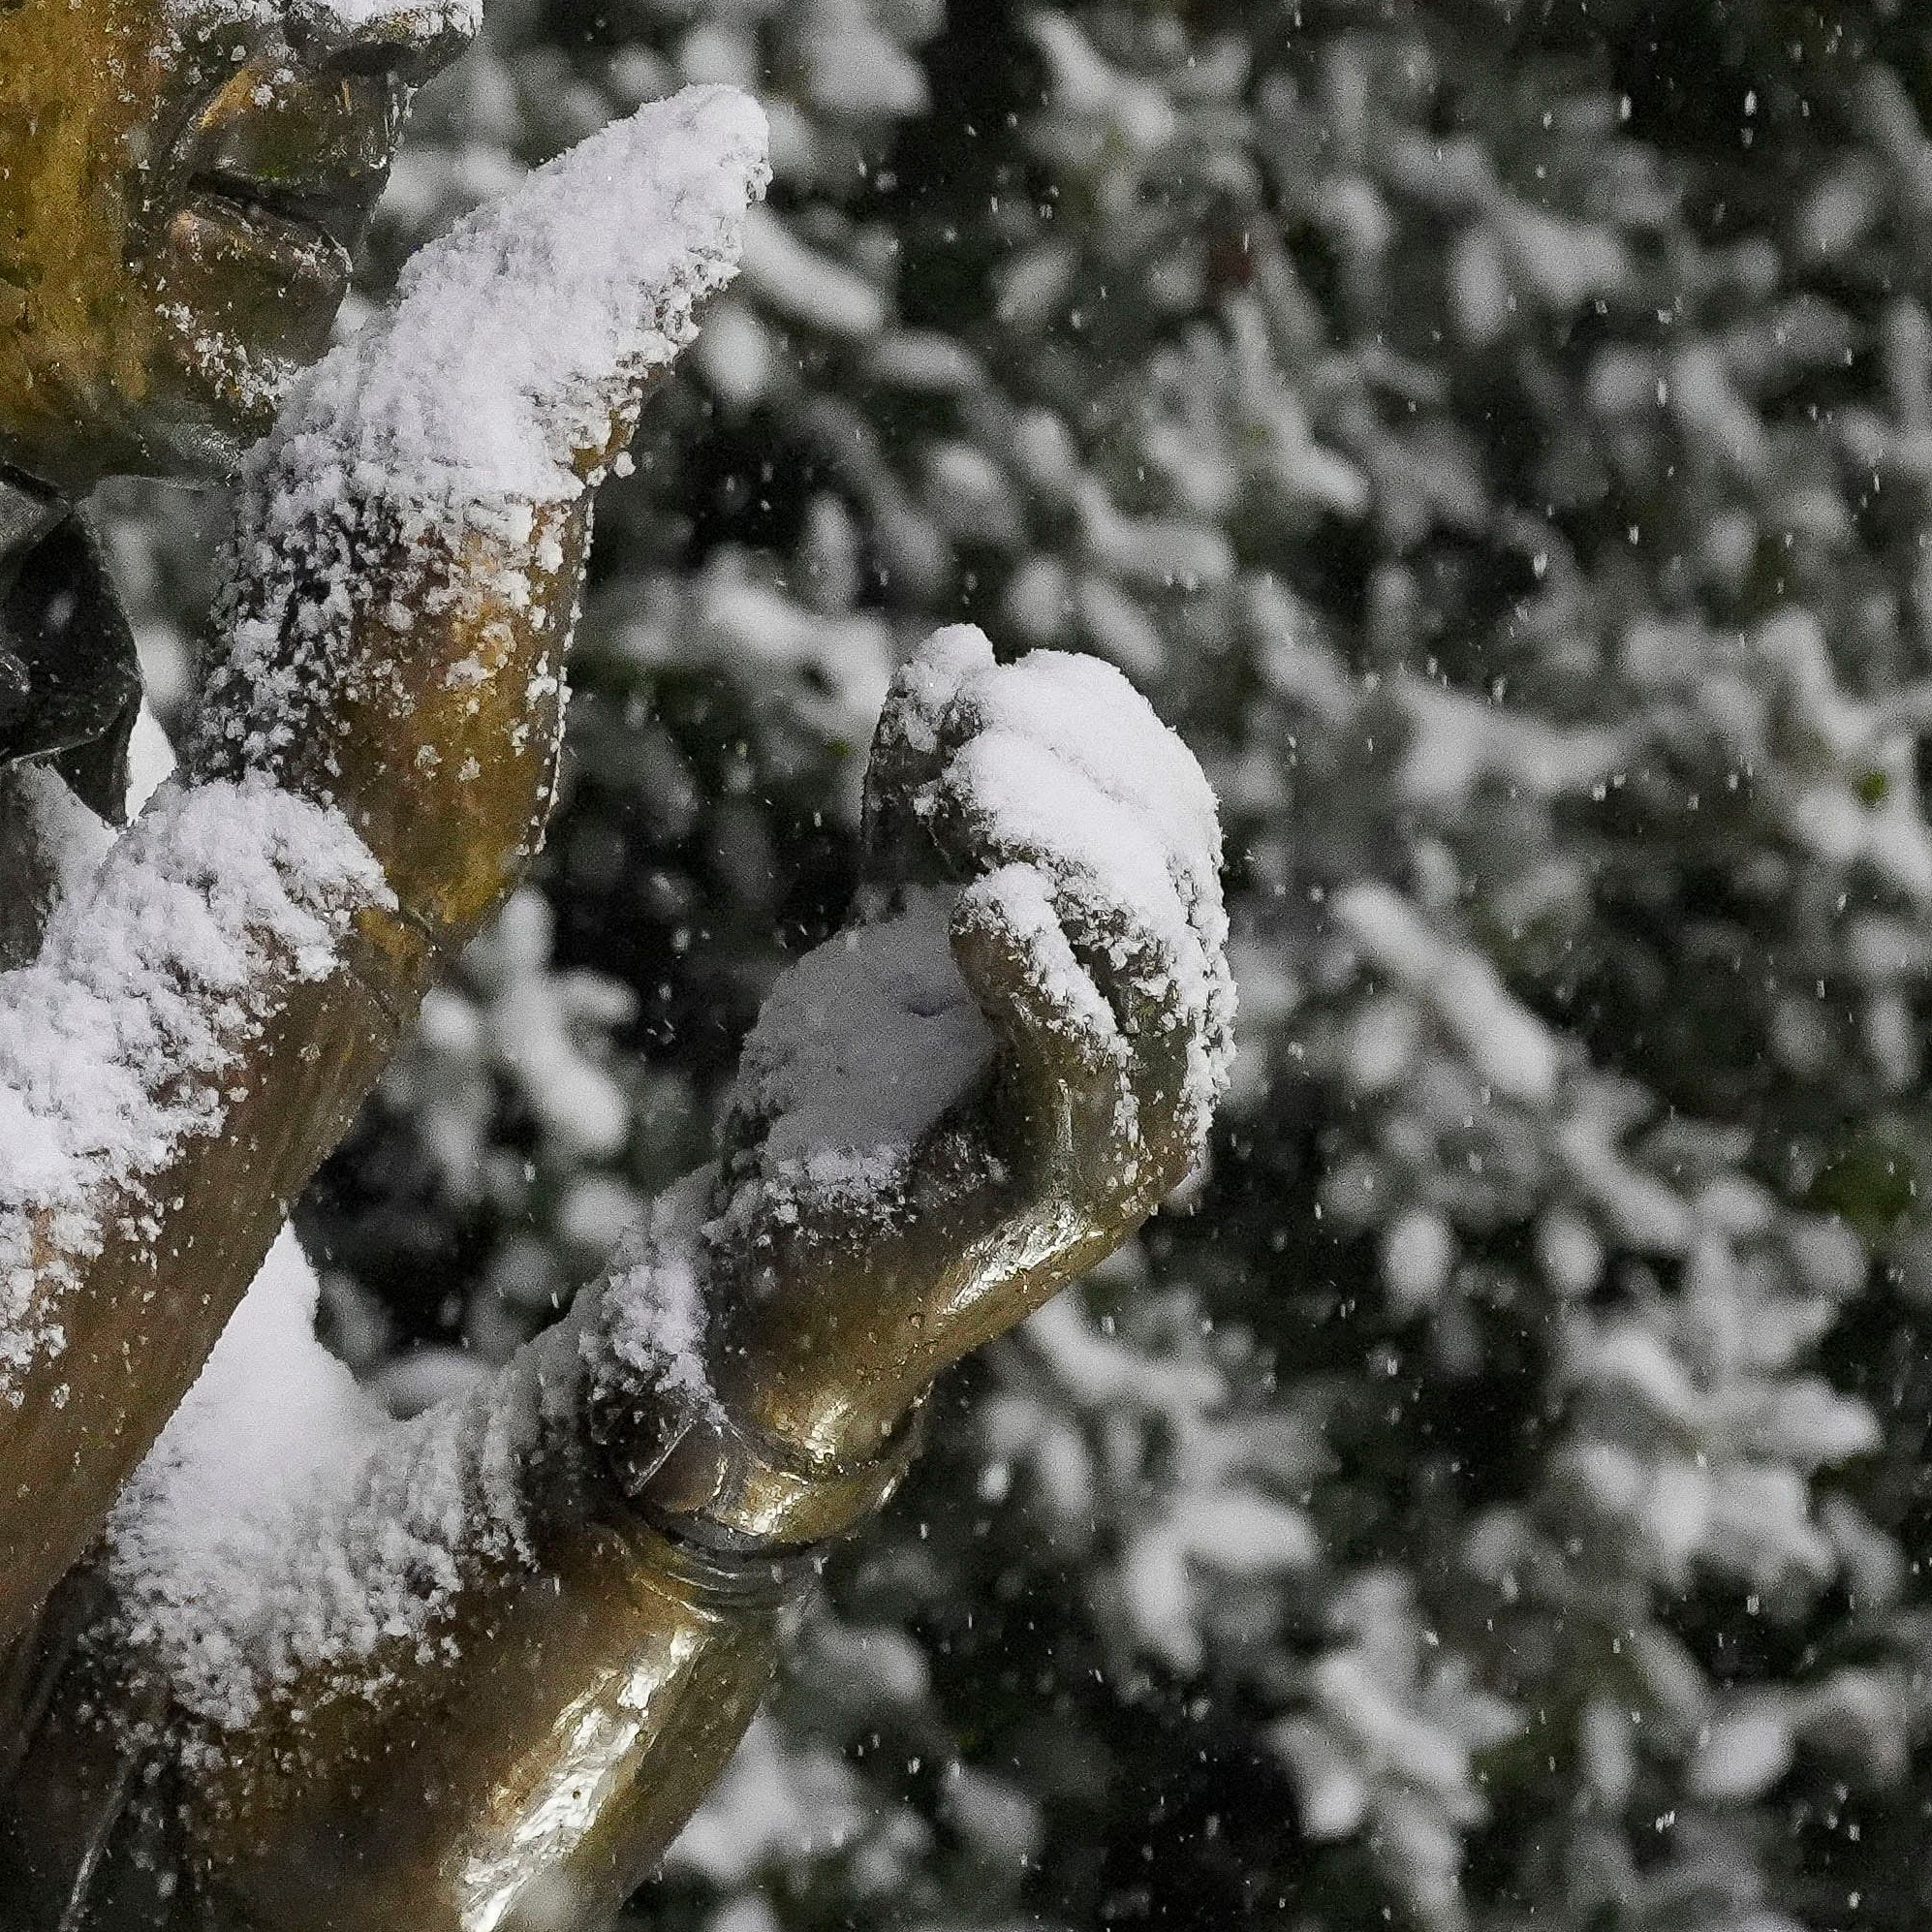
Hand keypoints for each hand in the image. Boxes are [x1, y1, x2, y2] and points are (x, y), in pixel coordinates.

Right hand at [177, 88, 767, 950]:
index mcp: (339, 464)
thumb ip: (476, 560)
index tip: (640, 198)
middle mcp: (355, 419)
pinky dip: (660, 248)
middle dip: (607, 193)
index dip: (552, 247)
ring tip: (731, 132)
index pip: (456, 322)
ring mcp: (400, 431)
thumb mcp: (435, 656)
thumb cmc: (363, 823)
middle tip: (710, 128)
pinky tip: (723, 188)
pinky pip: (583, 324)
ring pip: (542, 273)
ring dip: (647, 197)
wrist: (308, 877)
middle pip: (497, 269)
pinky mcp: (467, 463)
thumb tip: (527, 520)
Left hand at [686, 628, 1230, 1473]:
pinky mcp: (1054, 1192)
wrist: (757, 1282)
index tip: (991, 679)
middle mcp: (1164, 1057)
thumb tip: (966, 648)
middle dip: (1080, 771)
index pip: (1175, 821)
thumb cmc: (834, 1107)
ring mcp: (1125, 1132)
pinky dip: (1041, 973)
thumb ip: (928, 802)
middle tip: (972, 734)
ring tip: (966, 784)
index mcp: (1144, 985)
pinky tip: (975, 901)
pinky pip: (1081, 1064)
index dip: (1099, 729)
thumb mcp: (884, 922)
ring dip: (1067, 844)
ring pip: (1152, 957)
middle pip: (1174, 874)